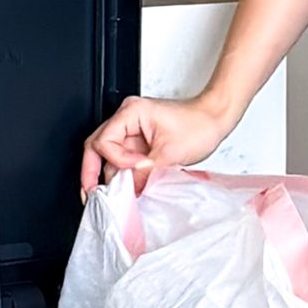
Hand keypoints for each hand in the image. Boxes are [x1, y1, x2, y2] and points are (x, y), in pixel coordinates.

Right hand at [80, 94, 237, 196]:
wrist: (216, 119)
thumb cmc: (199, 124)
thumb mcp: (170, 154)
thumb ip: (145, 174)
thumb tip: (127, 192)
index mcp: (130, 112)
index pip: (104, 142)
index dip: (116, 162)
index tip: (132, 173)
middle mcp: (126, 119)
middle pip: (97, 147)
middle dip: (93, 172)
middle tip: (92, 195)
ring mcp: (132, 130)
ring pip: (109, 156)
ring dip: (113, 175)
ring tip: (119, 195)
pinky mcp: (139, 141)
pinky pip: (123, 159)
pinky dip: (123, 174)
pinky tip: (126, 188)